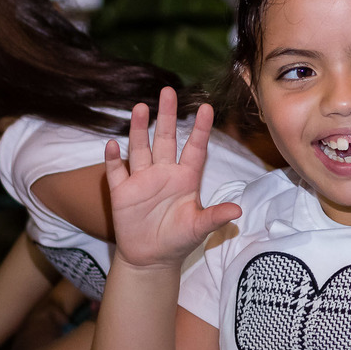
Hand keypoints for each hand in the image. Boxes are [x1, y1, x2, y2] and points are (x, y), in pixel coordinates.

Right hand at [105, 87, 241, 268]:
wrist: (151, 259)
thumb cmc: (178, 240)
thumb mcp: (199, 229)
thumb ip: (215, 217)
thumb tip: (238, 211)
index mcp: (186, 178)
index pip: (195, 148)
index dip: (200, 129)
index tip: (207, 107)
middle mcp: (164, 173)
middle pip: (166, 139)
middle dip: (167, 116)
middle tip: (168, 91)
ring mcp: (141, 180)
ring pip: (140, 148)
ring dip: (139, 129)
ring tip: (140, 107)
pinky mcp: (122, 192)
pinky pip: (116, 171)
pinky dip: (113, 158)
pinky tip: (112, 144)